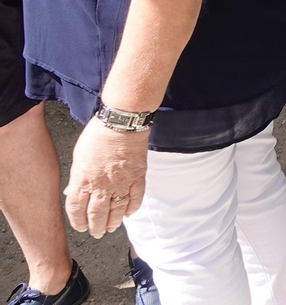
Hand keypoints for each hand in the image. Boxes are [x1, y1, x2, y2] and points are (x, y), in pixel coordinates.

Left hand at [65, 119, 147, 237]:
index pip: (77, 209)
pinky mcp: (137, 177)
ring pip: (116, 210)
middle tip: (96, 233)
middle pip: (97, 215)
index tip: (81, 227)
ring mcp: (121, 183)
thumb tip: (74, 190)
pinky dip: (133, 208)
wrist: (122, 124)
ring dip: (113, 222)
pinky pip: (136, 198)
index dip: (78, 221)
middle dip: (95, 227)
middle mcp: (101, 187)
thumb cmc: (98, 136)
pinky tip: (130, 214)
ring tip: (111, 228)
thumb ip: (77, 177)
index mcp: (83, 181)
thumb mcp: (78, 157)